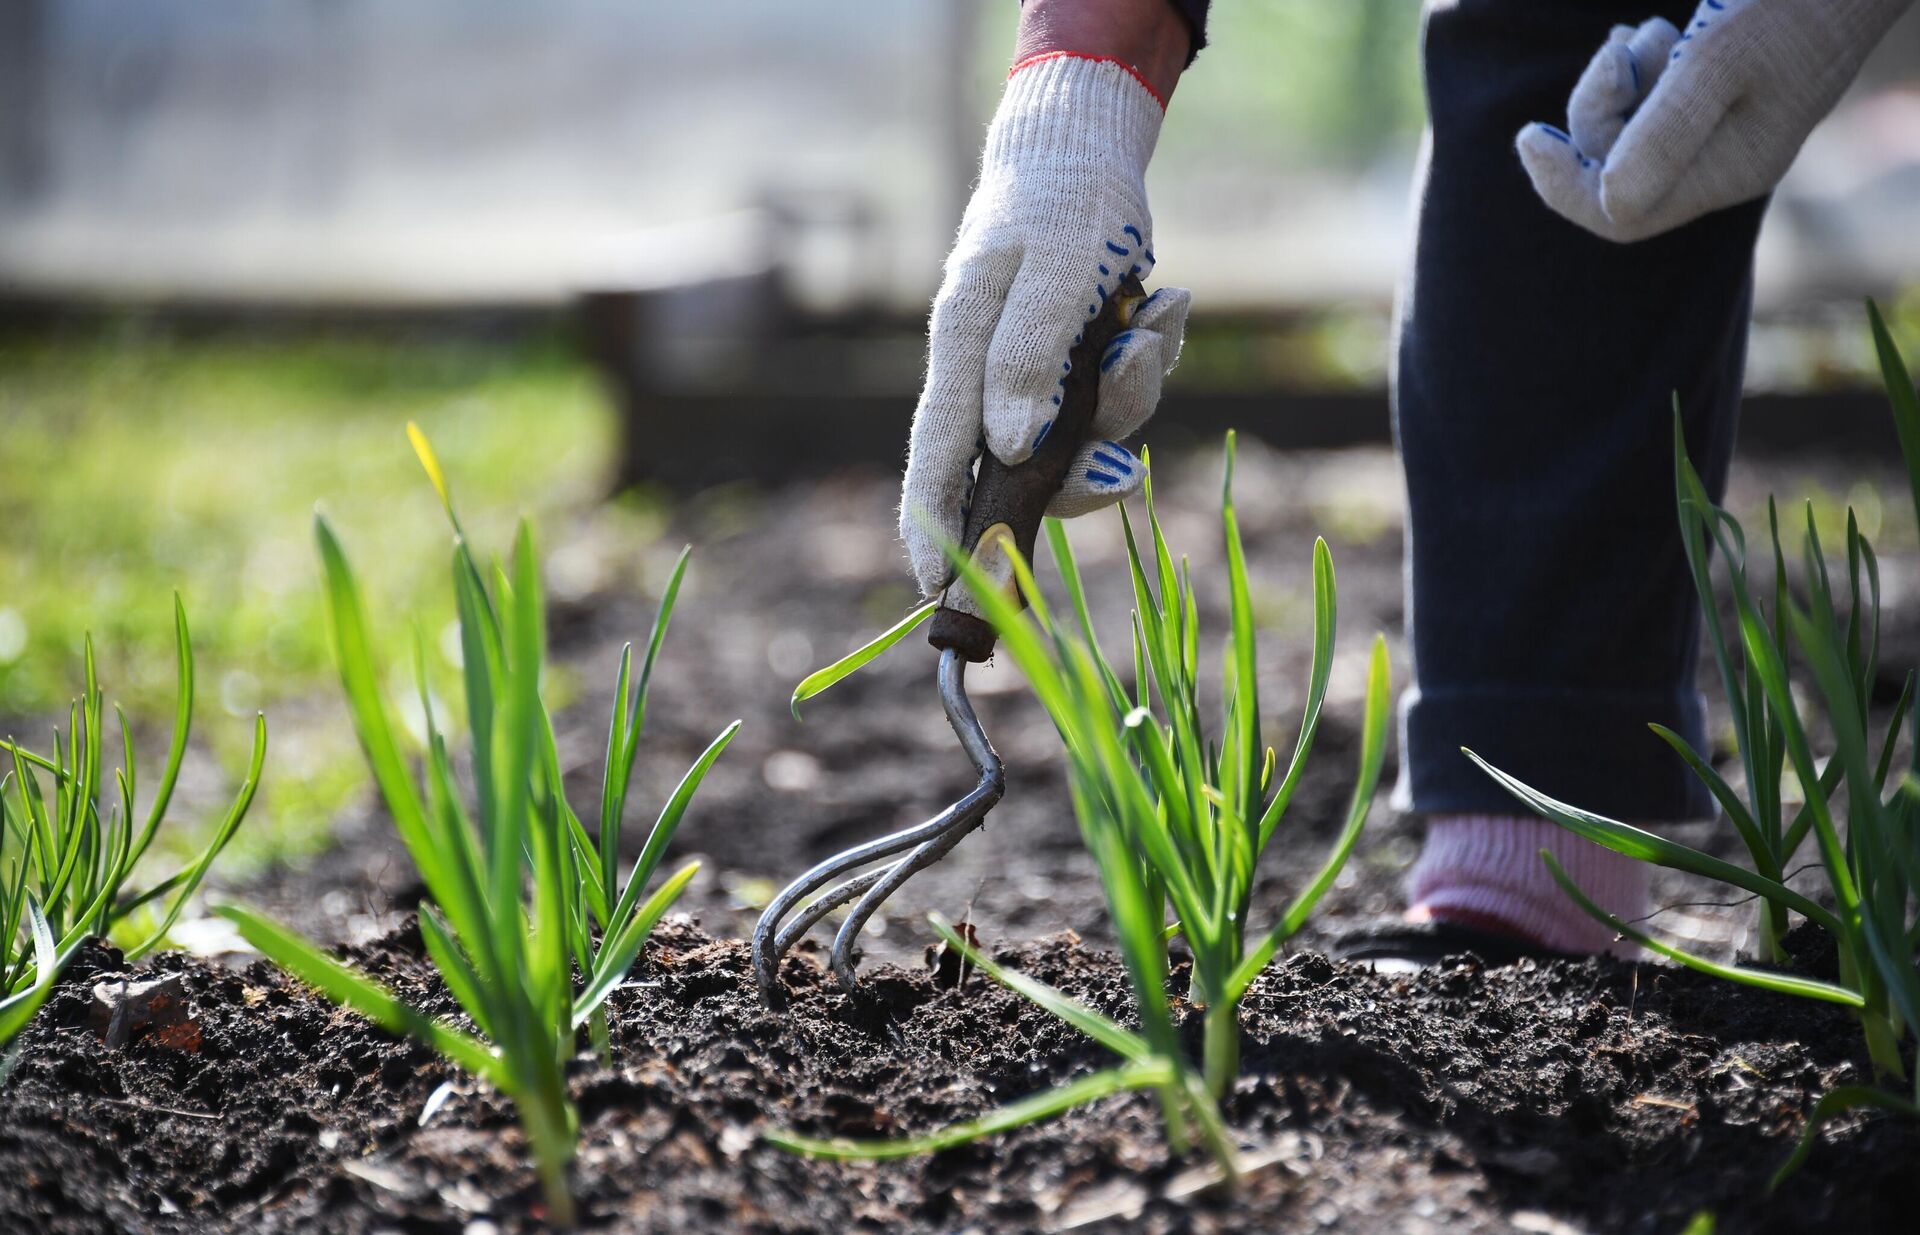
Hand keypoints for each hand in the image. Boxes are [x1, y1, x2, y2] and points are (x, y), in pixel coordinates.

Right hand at [899, 50, 1191, 597]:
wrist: (1090, 148)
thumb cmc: (1063, 202)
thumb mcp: (1053, 271)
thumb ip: (1027, 358)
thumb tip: (1009, 448)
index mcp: (962, 349)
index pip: (936, 454)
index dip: (932, 524)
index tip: (930, 586)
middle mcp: (992, 373)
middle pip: (1023, 469)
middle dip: (1081, 475)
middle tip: (1123, 471)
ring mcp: (1036, 374)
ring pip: (1085, 438)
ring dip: (1132, 393)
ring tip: (1150, 319)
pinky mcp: (1078, 365)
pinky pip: (1120, 399)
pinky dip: (1149, 358)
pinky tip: (1162, 303)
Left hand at [1516, 0, 1910, 243]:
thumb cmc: (1792, 3)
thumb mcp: (1717, 60)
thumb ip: (1662, 133)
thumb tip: (1607, 199)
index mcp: (1726, 173)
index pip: (1619, 217)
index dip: (1563, 186)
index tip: (1530, 135)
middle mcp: (1724, 164)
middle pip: (1615, 169)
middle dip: (1596, 111)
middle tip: (1618, 51)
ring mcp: (1725, 132)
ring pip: (1630, 130)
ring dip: (1619, 81)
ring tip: (1653, 33)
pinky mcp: (1723, 98)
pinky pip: (1655, 104)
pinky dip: (1640, 71)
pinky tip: (1656, 34)